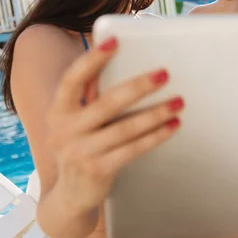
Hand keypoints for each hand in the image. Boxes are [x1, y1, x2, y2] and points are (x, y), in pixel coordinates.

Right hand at [46, 36, 183, 215]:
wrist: (70, 196)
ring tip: (179, 101)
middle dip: (138, 86)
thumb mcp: (77, 121)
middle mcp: (64, 130)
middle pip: (106, 103)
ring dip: (155, 113)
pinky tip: (173, 125)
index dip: (92, 60)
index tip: (115, 42)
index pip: (72, 80)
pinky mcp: (97, 170)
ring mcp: (79, 153)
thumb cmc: (82, 145)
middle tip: (164, 73)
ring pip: (124, 128)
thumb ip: (92, 98)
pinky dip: (155, 136)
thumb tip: (127, 65)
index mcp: (58, 111)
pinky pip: (132, 149)